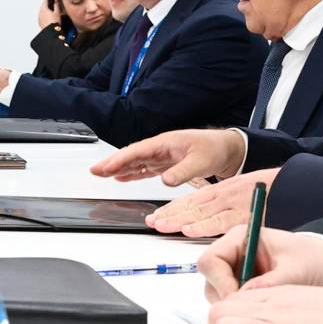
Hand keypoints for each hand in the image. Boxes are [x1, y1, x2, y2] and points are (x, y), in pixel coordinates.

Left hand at [37, 0, 61, 27]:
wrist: (51, 31)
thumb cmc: (54, 22)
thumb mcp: (57, 12)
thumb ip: (56, 5)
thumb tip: (56, 1)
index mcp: (43, 9)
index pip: (45, 1)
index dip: (49, 0)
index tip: (52, 1)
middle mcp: (40, 13)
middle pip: (43, 7)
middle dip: (48, 7)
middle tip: (53, 8)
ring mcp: (39, 18)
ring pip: (42, 13)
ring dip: (46, 12)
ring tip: (52, 15)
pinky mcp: (40, 23)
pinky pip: (42, 18)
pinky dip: (45, 18)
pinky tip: (50, 20)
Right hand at [89, 128, 244, 184]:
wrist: (228, 150)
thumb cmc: (215, 150)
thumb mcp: (201, 161)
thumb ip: (183, 171)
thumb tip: (166, 181)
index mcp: (165, 143)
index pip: (137, 151)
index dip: (120, 159)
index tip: (106, 167)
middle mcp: (160, 148)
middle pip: (131, 155)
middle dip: (112, 162)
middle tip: (94, 170)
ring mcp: (161, 156)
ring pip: (135, 162)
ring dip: (118, 168)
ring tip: (101, 174)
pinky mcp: (166, 164)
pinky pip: (144, 168)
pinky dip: (132, 173)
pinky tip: (121, 177)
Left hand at [145, 168, 280, 237]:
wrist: (299, 184)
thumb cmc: (274, 192)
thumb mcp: (244, 196)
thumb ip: (227, 209)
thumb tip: (208, 223)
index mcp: (223, 190)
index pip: (192, 199)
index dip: (173, 208)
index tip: (156, 216)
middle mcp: (225, 196)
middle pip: (191, 206)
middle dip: (169, 214)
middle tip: (151, 222)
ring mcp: (234, 204)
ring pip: (201, 212)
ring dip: (178, 220)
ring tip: (160, 225)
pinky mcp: (247, 215)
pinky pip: (222, 222)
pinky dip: (204, 226)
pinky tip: (188, 229)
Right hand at [198, 224, 322, 301]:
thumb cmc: (314, 260)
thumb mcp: (296, 271)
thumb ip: (269, 283)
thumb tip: (242, 298)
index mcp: (240, 238)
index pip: (211, 260)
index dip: (220, 282)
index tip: (240, 301)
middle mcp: (232, 252)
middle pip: (210, 278)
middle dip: (226, 297)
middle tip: (252, 310)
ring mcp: (235, 269)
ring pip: (217, 292)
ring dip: (234, 305)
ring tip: (262, 309)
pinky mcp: (241, 283)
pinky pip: (230, 300)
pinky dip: (242, 308)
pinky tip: (263, 310)